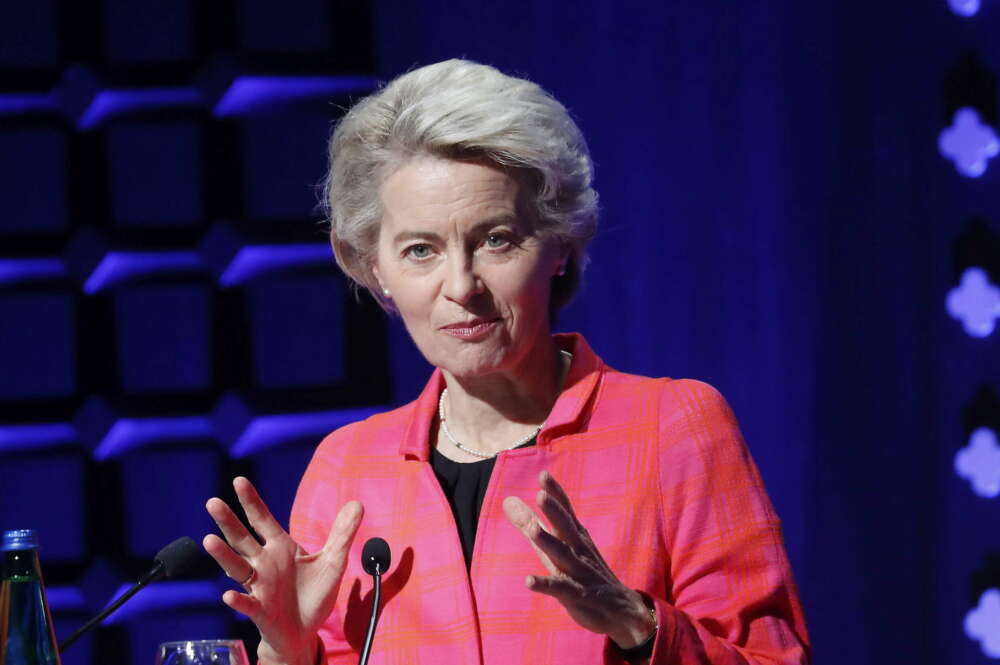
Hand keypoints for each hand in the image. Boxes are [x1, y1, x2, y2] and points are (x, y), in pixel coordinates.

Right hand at [203, 477, 362, 664]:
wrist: (305, 630)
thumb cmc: (314, 593)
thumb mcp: (333, 561)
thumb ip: (342, 533)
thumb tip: (357, 504)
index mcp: (280, 547)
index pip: (262, 519)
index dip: (251, 501)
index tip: (239, 480)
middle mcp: (264, 563)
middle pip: (242, 539)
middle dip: (228, 521)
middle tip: (213, 503)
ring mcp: (259, 586)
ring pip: (237, 568)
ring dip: (223, 555)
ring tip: (209, 540)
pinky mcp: (260, 610)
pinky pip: (247, 603)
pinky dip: (238, 600)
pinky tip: (229, 595)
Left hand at [503, 471, 654, 648]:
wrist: (621, 608)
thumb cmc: (584, 570)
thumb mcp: (557, 544)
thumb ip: (531, 523)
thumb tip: (507, 501)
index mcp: (575, 536)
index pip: (566, 511)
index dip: (556, 493)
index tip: (543, 475)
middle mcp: (578, 550)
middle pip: (566, 527)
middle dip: (555, 511)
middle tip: (541, 494)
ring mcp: (579, 572)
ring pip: (562, 555)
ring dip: (548, 542)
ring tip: (532, 530)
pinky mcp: (577, 596)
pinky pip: (560, 589)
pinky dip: (545, 585)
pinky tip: (528, 581)